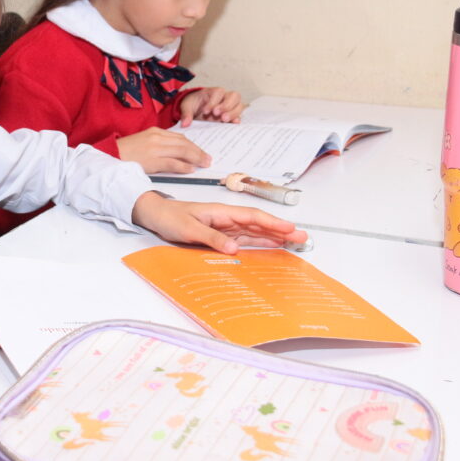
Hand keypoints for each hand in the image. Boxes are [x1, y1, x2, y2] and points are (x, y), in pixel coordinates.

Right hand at [117, 127, 210, 173]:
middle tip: (208, 159)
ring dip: (195, 158)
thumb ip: (158, 145)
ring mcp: (154, 148)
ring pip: (181, 151)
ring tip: (204, 164)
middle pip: (184, 143)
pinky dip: (183, 166)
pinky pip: (172, 163)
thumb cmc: (124, 152)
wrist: (109, 155)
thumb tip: (175, 154)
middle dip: (198, 152)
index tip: (200, 152)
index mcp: (155, 131)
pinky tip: (190, 170)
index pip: (179, 138)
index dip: (192, 146)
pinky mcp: (152, 160)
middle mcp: (156, 137)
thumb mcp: (143, 143)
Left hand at [131, 191, 306, 253]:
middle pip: (259, 223)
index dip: (272, 223)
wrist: (157, 215)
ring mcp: (226, 226)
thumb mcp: (190, 229)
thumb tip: (234, 248)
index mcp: (222, 212)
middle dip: (281, 230)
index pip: (252, 216)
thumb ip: (213, 238)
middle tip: (302, 238)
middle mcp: (227, 218)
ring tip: (294, 242)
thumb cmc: (171, 218)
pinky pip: (245, 237)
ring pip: (255, 230)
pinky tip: (272, 245)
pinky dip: (261, 241)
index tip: (289, 229)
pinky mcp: (222, 234)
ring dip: (275, 236)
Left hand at [179, 88, 244, 125]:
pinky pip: (238, 116)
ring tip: (223, 120)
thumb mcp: (187, 106)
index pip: (218, 93)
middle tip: (218, 115)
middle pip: (234, 96)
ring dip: (233, 112)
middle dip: (226, 105)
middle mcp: (225, 97)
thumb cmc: (194, 104)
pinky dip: (237, 119)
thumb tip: (185, 124)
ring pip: (239, 105)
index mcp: (213, 91)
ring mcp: (231, 106)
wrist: (197, 110)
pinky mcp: (232, 115)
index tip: (205, 111)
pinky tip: (233, 124)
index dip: (213, 102)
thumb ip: (186, 114)